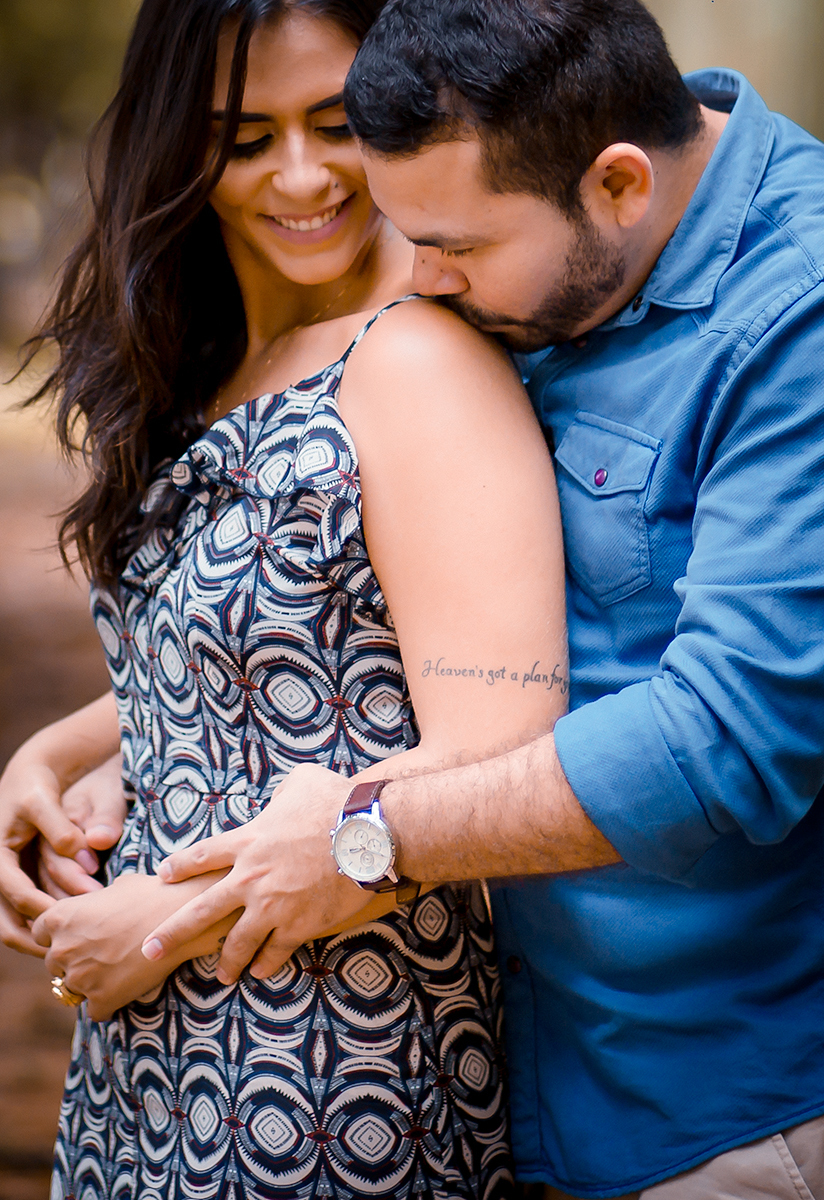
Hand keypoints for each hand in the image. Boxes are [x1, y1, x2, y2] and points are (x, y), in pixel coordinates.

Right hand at [0, 749, 87, 955]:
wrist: (29, 779)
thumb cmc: (36, 787)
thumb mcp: (44, 800)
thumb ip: (60, 827)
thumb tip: (81, 853)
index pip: (14, 891)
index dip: (39, 907)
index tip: (65, 919)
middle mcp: (0, 873)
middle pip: (7, 920)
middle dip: (34, 937)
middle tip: (65, 949)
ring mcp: (10, 880)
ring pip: (17, 922)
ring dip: (41, 934)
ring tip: (70, 946)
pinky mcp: (22, 881)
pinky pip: (30, 912)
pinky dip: (46, 922)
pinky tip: (72, 929)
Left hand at [31, 870, 230, 1020]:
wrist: (183, 916)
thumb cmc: (153, 894)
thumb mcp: (116, 886)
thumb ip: (96, 902)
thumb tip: (100, 905)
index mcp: (60, 917)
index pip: (39, 933)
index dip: (61, 934)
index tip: (79, 934)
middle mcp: (62, 949)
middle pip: (54, 963)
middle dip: (74, 959)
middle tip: (102, 953)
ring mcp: (80, 978)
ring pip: (72, 989)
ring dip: (89, 983)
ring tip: (117, 971)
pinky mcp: (101, 1000)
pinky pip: (96, 1010)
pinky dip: (109, 1002)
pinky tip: (128, 986)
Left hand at [143, 765, 373, 984]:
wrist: (367, 833)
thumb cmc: (335, 800)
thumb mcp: (301, 781)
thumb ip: (281, 793)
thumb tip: (280, 798)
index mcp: (247, 841)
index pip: (201, 856)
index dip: (179, 867)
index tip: (162, 875)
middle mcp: (250, 877)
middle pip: (200, 911)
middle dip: (171, 933)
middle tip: (149, 950)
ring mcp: (272, 905)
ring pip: (237, 942)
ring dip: (226, 960)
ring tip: (219, 974)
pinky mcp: (299, 924)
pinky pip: (275, 951)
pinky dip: (266, 963)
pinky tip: (260, 972)